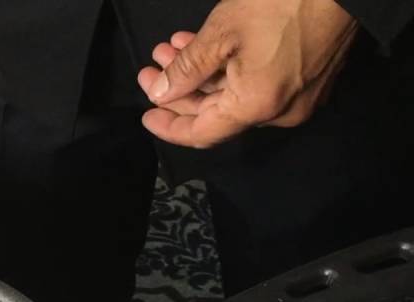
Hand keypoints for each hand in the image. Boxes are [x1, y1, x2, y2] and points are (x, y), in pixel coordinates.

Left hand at [136, 0, 358, 147]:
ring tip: (170, 50)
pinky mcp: (309, 76)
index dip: (169, 126)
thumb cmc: (285, 2)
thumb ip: (186, 70)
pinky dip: (227, 69)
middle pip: (217, 113)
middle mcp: (281, 111)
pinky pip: (258, 83)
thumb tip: (162, 93)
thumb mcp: (221, 34)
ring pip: (235, 94)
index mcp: (257, 107)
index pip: (202, 133)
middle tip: (151, 70)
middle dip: (180, 90)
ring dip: (200, 74)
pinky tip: (202, 46)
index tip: (146, 114)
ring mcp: (299, 95)